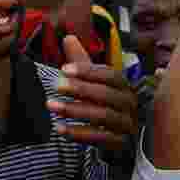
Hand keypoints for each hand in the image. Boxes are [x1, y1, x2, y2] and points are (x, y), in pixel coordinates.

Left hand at [48, 35, 137, 153]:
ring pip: (102, 116)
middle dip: (80, 89)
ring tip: (51, 105)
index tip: (65, 69)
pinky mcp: (119, 143)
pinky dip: (78, 134)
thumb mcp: (94, 83)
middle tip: (56, 86)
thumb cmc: (104, 106)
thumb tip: (68, 37)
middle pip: (106, 94)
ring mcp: (126, 124)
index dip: (88, 71)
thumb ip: (82, 62)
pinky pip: (99, 138)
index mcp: (124, 86)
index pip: (110, 75)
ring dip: (75, 110)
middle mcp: (129, 104)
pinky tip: (59, 128)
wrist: (121, 139)